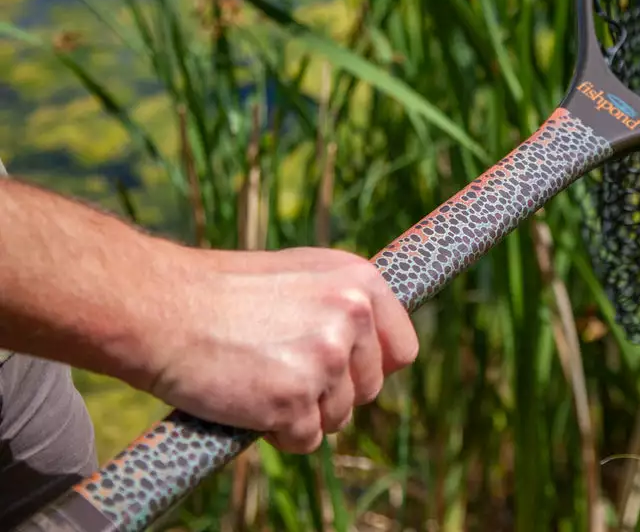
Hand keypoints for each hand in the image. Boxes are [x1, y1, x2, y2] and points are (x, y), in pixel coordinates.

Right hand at [143, 247, 417, 453]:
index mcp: (361, 282)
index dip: (373, 369)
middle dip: (332, 394)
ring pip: (338, 418)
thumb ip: (347, 305)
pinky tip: (248, 401)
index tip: (345, 374)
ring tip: (259, 378)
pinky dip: (278, 434)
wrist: (161, 306)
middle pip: (369, 390)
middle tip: (282, 371)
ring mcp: (325, 358)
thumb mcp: (304, 274)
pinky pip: (305, 440)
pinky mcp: (294, 398)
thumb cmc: (227, 291)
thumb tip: (383, 347)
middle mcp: (352, 316)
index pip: (403, 350)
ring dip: (302, 413)